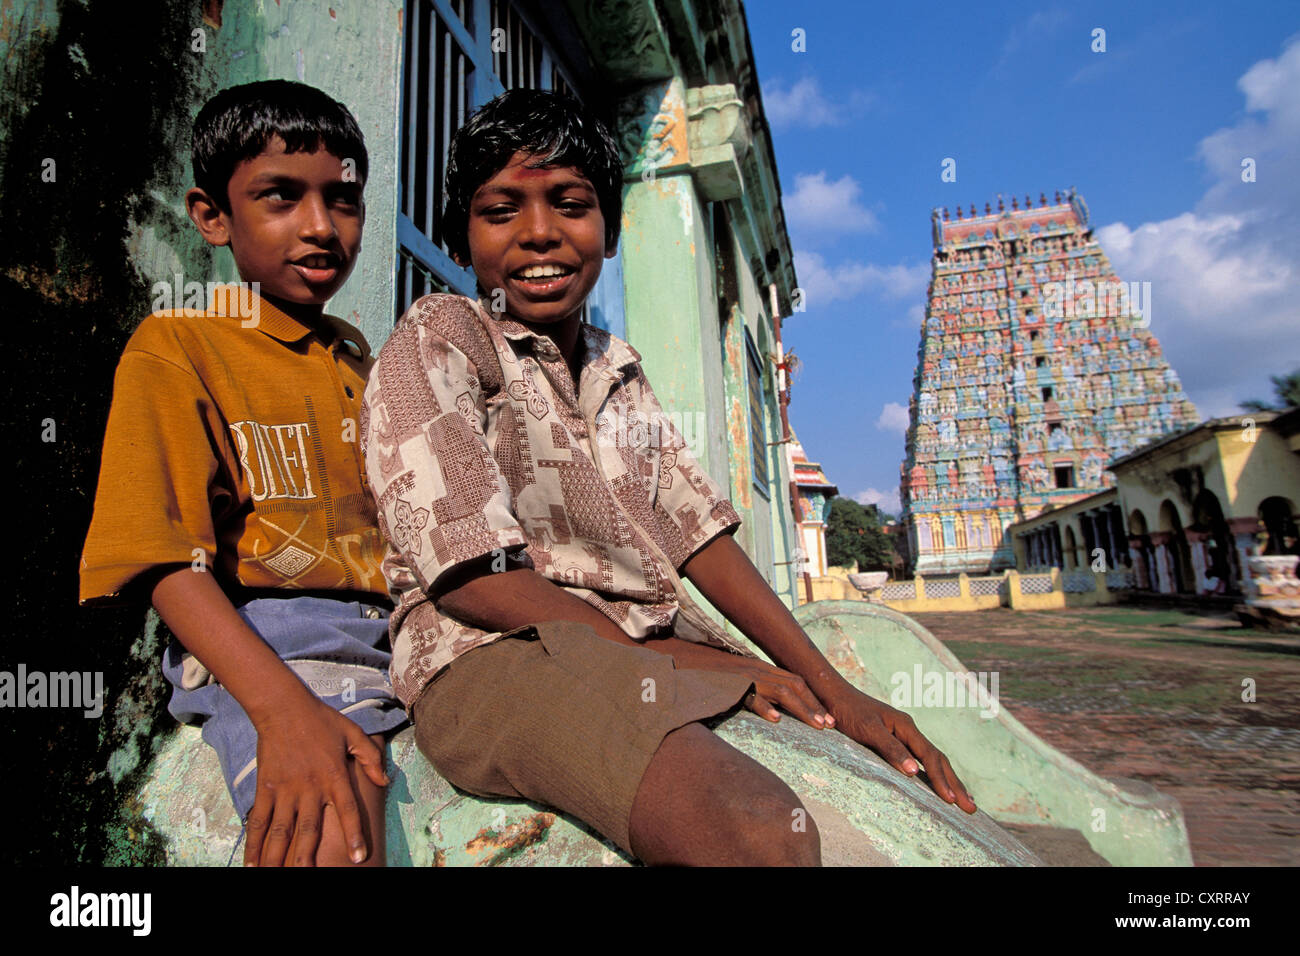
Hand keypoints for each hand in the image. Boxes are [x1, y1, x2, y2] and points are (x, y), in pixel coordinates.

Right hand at [244, 695, 388, 865]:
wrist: (283, 707)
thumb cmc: (321, 719)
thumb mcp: (353, 733)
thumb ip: (370, 757)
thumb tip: (385, 780)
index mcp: (334, 775)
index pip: (347, 810)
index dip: (354, 834)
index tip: (358, 856)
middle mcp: (310, 786)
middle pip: (309, 829)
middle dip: (308, 857)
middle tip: (308, 877)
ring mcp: (285, 789)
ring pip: (281, 831)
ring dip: (277, 857)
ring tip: (275, 876)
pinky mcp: (266, 787)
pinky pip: (259, 820)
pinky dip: (254, 843)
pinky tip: (252, 862)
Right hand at [657, 638, 833, 730]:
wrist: (672, 659)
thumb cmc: (698, 674)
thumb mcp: (729, 682)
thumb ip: (746, 691)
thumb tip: (762, 707)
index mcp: (757, 668)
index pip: (793, 681)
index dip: (812, 698)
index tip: (827, 718)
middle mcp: (754, 668)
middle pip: (794, 684)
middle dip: (815, 705)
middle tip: (832, 726)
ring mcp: (742, 675)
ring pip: (780, 690)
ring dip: (802, 708)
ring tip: (817, 725)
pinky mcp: (727, 683)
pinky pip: (749, 695)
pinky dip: (763, 706)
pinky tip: (775, 720)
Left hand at [822, 684, 976, 813]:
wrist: (834, 695)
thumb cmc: (848, 712)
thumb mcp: (868, 730)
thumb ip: (890, 749)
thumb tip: (914, 772)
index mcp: (906, 727)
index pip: (930, 758)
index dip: (942, 781)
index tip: (952, 802)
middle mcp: (909, 730)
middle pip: (939, 760)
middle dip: (955, 785)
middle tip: (971, 809)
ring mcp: (903, 735)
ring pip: (932, 760)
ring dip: (948, 781)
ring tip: (962, 801)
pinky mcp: (895, 740)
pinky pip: (921, 760)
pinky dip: (933, 775)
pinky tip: (935, 786)